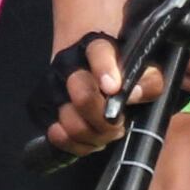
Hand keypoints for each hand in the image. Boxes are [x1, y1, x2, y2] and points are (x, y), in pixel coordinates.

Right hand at [31, 30, 152, 155]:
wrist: (82, 61)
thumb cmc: (120, 70)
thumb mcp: (143, 68)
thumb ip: (148, 79)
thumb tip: (134, 94)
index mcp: (97, 45)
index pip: (99, 52)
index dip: (105, 69)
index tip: (113, 88)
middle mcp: (68, 64)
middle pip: (83, 97)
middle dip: (104, 118)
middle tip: (118, 123)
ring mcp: (52, 86)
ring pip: (70, 122)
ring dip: (94, 135)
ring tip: (107, 132)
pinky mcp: (41, 107)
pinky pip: (59, 137)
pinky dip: (78, 144)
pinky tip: (91, 138)